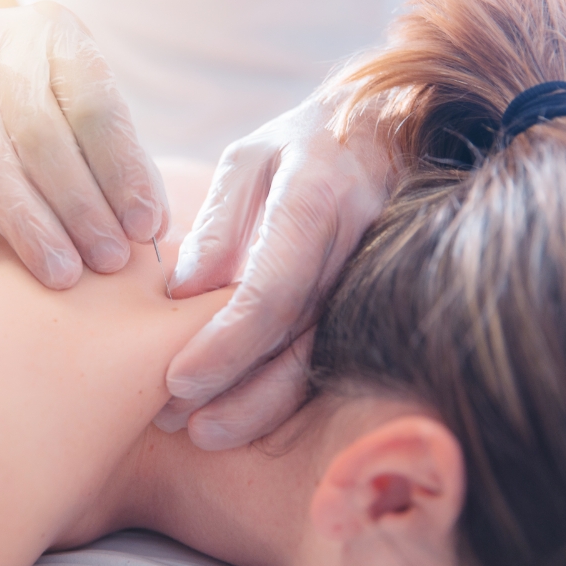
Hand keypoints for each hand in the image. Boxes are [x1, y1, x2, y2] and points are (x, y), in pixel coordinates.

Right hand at [0, 2, 168, 288]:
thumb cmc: (51, 99)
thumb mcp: (93, 112)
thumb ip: (124, 162)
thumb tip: (150, 225)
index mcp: (60, 33)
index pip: (96, 106)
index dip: (122, 172)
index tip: (143, 227)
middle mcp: (0, 38)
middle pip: (39, 132)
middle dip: (78, 207)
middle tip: (106, 259)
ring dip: (25, 222)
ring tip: (60, 271)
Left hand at [155, 97, 390, 449]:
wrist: (386, 132)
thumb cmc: (302, 142)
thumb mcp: (250, 159)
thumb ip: (219, 224)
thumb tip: (182, 293)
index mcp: (317, 198)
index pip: (270, 290)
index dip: (225, 345)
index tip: (178, 381)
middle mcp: (353, 245)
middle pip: (294, 337)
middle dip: (235, 390)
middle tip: (178, 424)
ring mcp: (369, 275)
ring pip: (317, 357)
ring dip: (259, 404)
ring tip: (204, 432)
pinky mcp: (368, 297)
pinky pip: (328, 352)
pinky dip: (285, 389)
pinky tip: (245, 410)